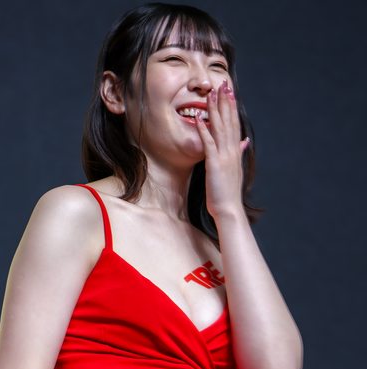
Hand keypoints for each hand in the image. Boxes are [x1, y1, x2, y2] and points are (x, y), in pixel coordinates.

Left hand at [195, 79, 249, 218]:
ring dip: (216, 110)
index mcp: (235, 151)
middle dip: (226, 102)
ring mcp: (224, 156)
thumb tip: (244, 141)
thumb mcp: (234, 169)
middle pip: (229, 121)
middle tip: (223, 84)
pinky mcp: (214, 164)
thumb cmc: (228, 193)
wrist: (229, 209)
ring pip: (220, 128)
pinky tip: (199, 119)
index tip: (230, 92)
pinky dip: (204, 130)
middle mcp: (231, 151)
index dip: (232, 107)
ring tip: (212, 94)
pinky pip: (208, 143)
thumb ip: (238, 153)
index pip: (234, 124)